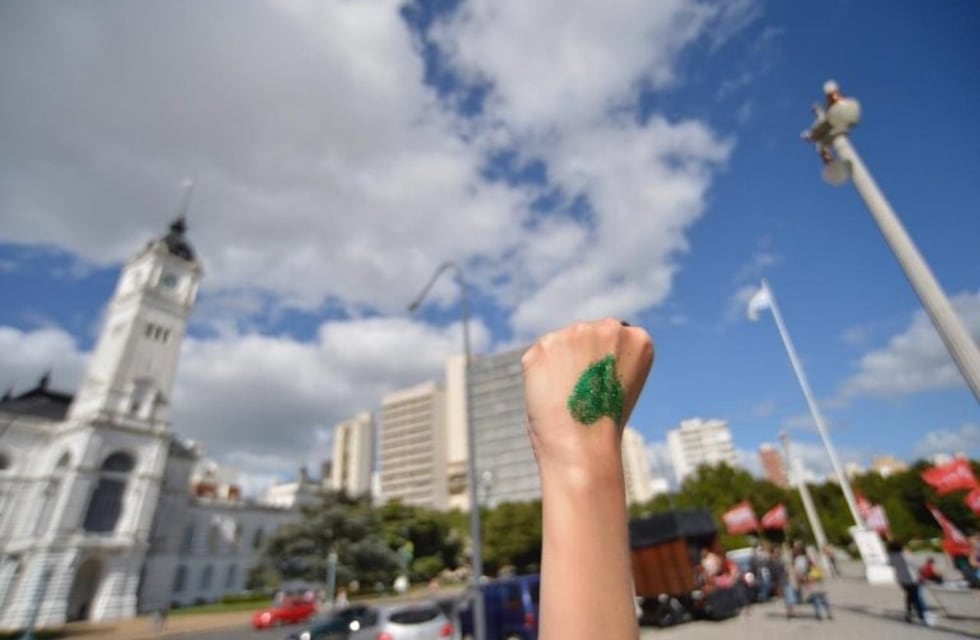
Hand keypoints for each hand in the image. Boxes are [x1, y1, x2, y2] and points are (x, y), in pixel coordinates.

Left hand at [522, 318, 653, 481]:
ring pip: (561, 344)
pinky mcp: (546, 343)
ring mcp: (577, 332)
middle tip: (581, 394)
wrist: (583, 446)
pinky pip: (539, 355)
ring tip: (566, 396)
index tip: (603, 388)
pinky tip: (549, 392)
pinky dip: (539, 373)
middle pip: (587, 337)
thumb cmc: (603, 426)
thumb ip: (606, 357)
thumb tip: (575, 348)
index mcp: (638, 339)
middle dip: (580, 359)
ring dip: (559, 364)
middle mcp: (610, 328)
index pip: (614, 340)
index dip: (604, 367)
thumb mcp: (621, 384)